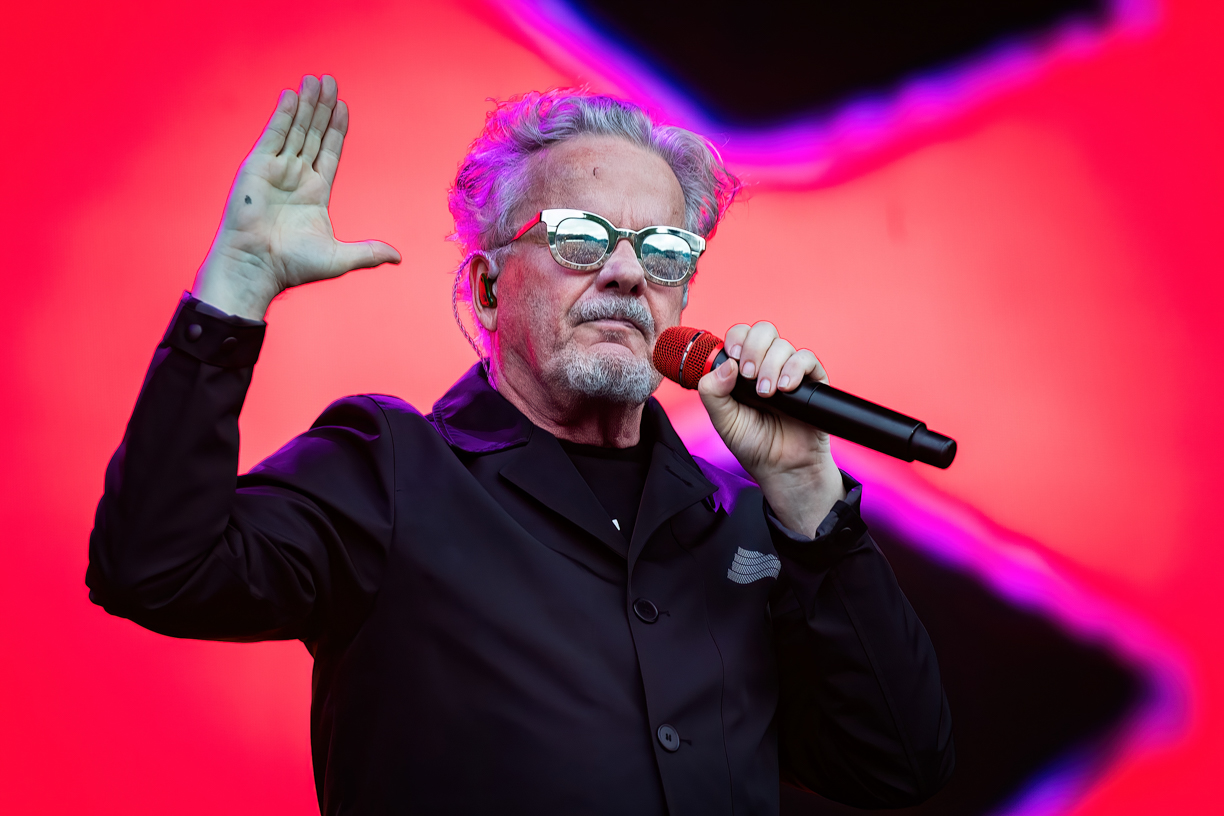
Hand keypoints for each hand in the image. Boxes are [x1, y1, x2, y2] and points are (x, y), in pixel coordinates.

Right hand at [191, 75, 400, 318]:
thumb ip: (368, 252)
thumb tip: (398, 257)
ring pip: (294, 130)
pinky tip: (292, 95)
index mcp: (315, 193)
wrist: (256, 267)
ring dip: (305, 105)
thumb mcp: (339, 257)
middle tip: (329, 81)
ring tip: (314, 80)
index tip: (343, 106)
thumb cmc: (292, 265)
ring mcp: (276, 170)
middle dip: (322, 109)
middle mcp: (296, 177)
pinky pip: (273, 134)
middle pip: (312, 134)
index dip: (336, 129)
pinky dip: (282, 114)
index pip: (329, 152)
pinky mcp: (257, 167)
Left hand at [698, 322, 845, 536]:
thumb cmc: (752, 443)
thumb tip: (724, 365)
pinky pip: (806, 359)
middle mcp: (766, 364)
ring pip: (782, 345)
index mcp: (742, 369)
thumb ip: (713, 392)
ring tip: (766, 393)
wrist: (782, 467)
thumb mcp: (722, 419)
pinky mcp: (812, 381)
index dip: (735, 339)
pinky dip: (794, 369)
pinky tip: (785, 388)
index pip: (740, 336)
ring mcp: (789, 371)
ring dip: (770, 366)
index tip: (731, 356)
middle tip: (748, 376)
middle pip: (763, 331)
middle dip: (752, 348)